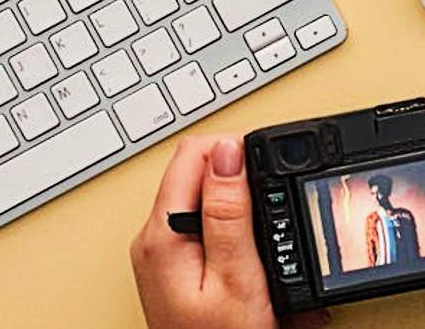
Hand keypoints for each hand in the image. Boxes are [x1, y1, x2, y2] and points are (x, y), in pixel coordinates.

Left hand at [130, 136, 329, 328]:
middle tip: (270, 209)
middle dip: (241, 179)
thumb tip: (227, 152)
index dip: (236, 152)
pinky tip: (252, 248)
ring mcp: (164, 252)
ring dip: (241, 204)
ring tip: (264, 232)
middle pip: (198, 171)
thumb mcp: (236, 274)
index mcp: (162, 233)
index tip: (266, 171)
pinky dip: (235, 227)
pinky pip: (206, 223)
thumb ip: (229, 211)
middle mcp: (154, 238)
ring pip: (205, 196)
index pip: (193, 153)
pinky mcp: (177, 265)